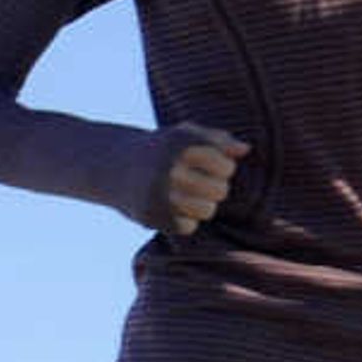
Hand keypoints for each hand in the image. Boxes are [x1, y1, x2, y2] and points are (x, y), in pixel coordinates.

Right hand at [153, 124, 248, 238]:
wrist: (117, 166)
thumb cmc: (163, 149)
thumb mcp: (186, 134)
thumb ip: (218, 140)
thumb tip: (245, 149)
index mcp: (182, 143)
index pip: (227, 167)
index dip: (222, 168)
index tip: (208, 166)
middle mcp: (170, 167)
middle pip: (220, 191)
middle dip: (214, 188)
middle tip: (197, 183)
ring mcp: (159, 193)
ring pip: (207, 210)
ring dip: (202, 206)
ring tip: (189, 197)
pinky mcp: (151, 215)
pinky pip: (188, 226)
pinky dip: (184, 220)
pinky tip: (172, 208)